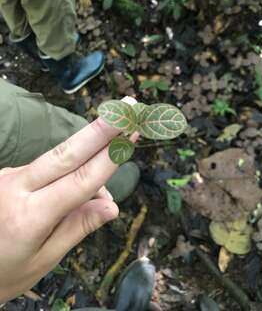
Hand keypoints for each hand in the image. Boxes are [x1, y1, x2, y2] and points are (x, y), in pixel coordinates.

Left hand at [0, 98, 136, 302]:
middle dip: (99, 129)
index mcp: (29, 215)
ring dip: (90, 156)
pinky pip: (49, 167)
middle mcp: (17, 187)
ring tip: (106, 181)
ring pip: (60, 159)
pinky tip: (81, 186)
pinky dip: (71, 170)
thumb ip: (78, 227)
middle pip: (66, 153)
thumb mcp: (45, 259)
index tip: (131, 134)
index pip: (79, 181)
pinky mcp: (10, 172)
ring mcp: (10, 176)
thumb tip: (112, 206)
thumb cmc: (7, 271)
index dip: (109, 158)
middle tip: (125, 107)